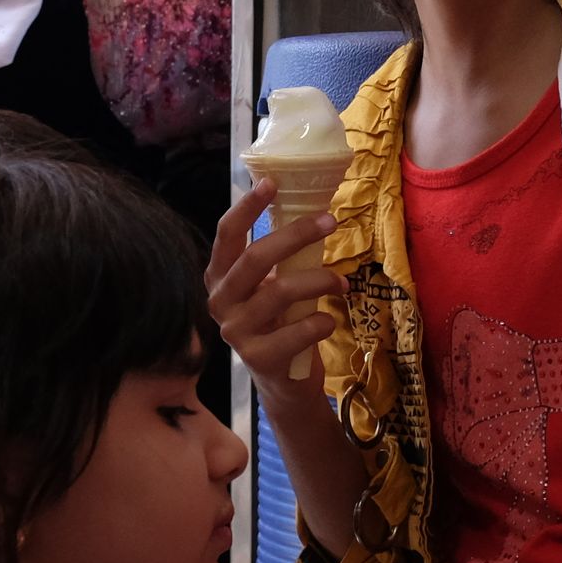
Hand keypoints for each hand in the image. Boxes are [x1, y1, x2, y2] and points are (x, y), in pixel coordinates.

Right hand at [203, 180, 346, 393]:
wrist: (282, 379)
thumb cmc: (279, 321)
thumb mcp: (271, 285)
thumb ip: (278, 257)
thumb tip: (313, 210)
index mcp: (220, 276)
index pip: (227, 234)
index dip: (247, 207)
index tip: (271, 183)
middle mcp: (220, 301)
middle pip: (255, 257)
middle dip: (296, 235)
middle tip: (330, 221)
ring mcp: (236, 331)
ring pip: (280, 291)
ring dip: (319, 280)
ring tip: (342, 283)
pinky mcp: (259, 358)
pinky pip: (298, 330)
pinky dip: (321, 321)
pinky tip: (328, 320)